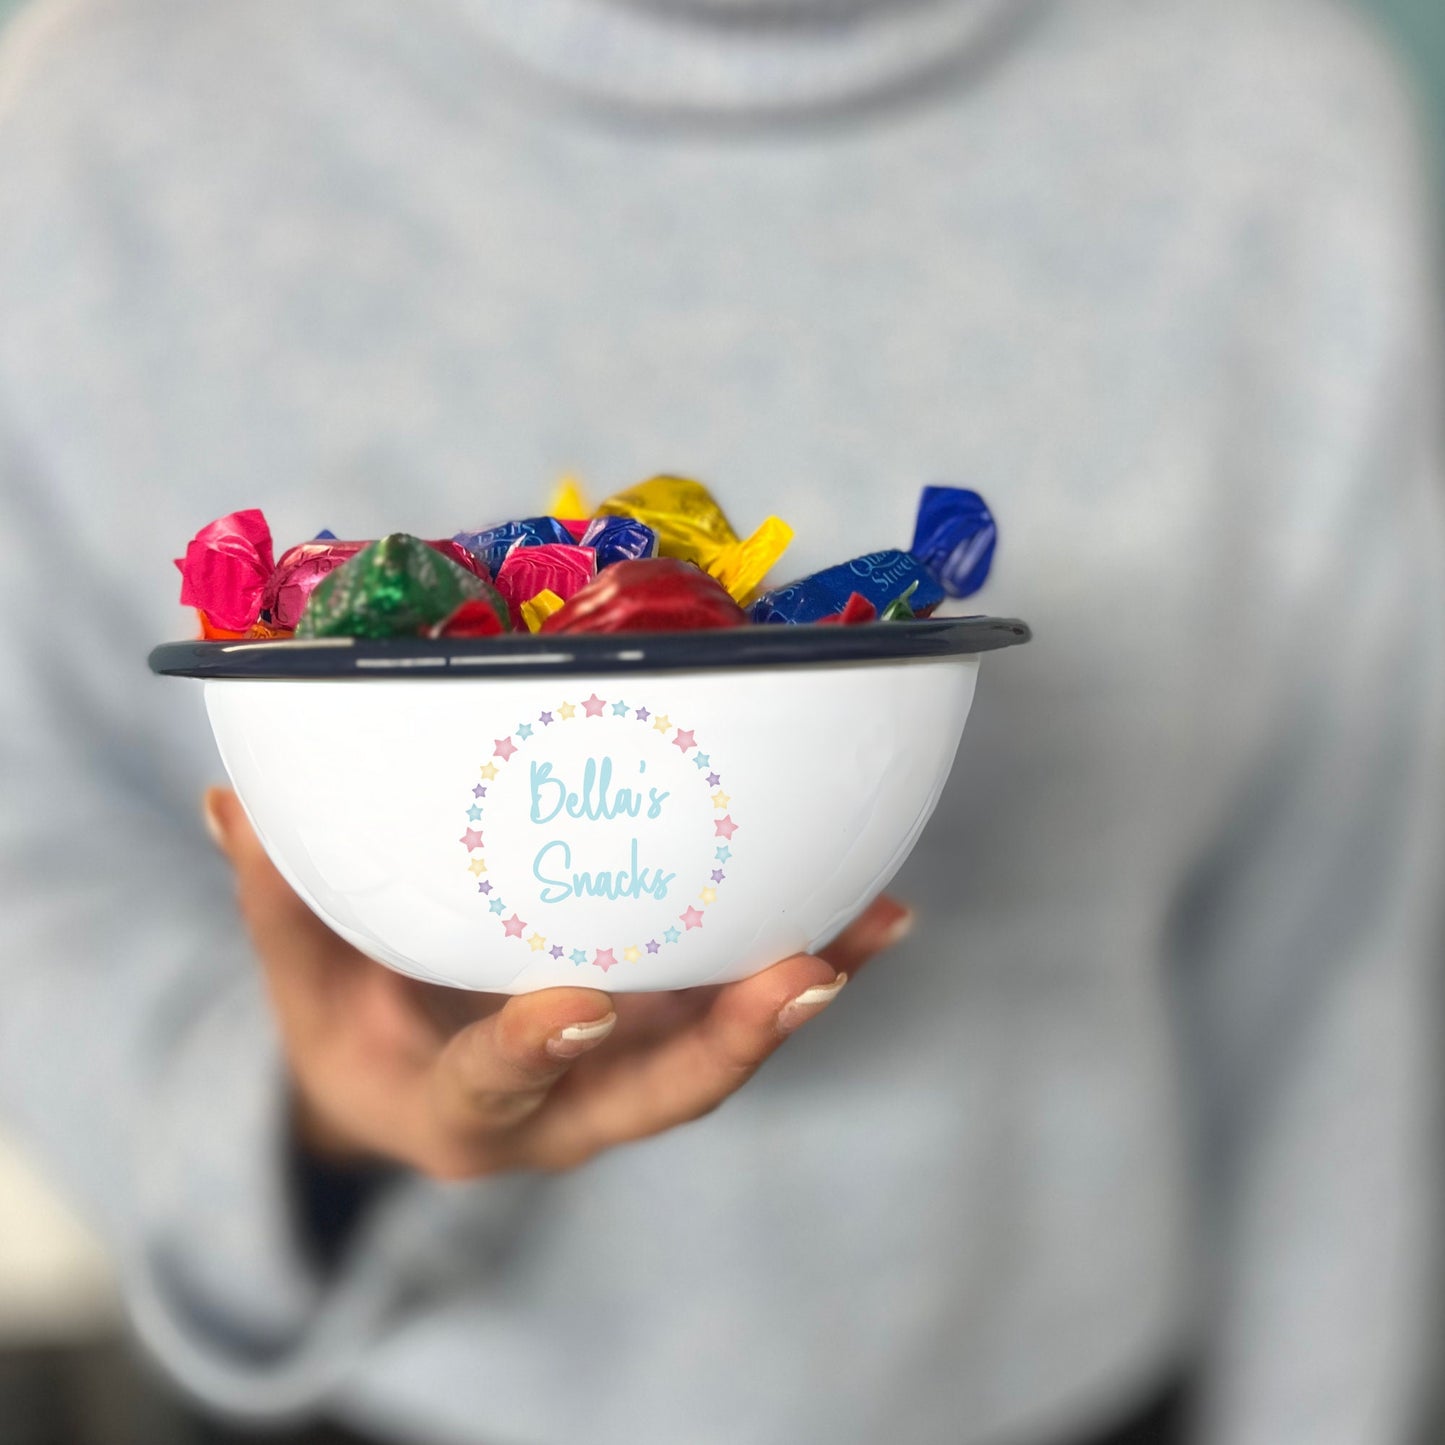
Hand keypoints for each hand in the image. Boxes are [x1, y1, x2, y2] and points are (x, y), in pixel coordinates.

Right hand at [204, 788, 912, 1179]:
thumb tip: (231, 797)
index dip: (532, 1053)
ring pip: (724, 1053)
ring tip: (876, 923)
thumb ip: (280, 897)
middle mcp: (565, 1113)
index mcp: (460, 1112)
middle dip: (732, 1041)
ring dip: (802, 992)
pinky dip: (809, 965)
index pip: (497, 1091)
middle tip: (805, 974)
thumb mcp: (304, 978)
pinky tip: (873, 909)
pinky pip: (742, 1009)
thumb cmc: (350, 1030)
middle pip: (657, 1093)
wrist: (413, 1088)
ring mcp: (628, 1079)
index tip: (573, 1001)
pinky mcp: (668, 1040)